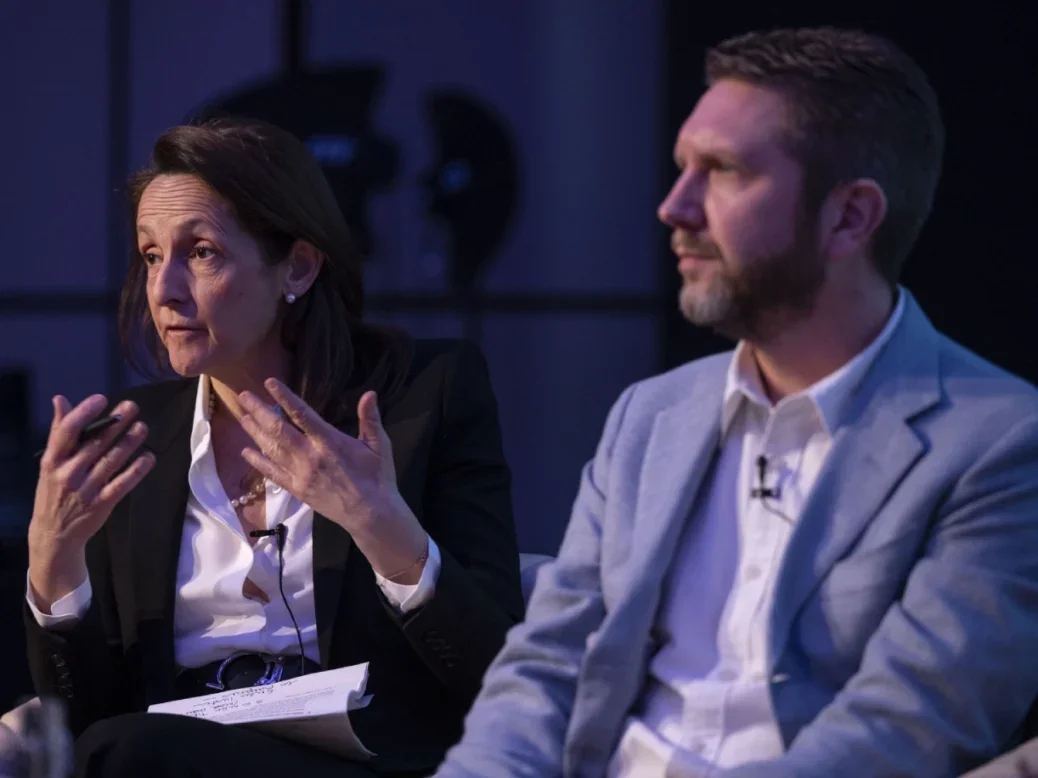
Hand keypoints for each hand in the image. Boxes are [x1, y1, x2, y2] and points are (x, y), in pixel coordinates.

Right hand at [28, 395, 154, 607]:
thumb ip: (59, 431)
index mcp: (52, 461)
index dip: (84, 413)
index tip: (102, 399)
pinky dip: (137, 469)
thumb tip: (60, 399)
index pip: (67, 432)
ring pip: (112, 461)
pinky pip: (123, 483)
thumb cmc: (53, 491)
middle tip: (132, 407)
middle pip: (94, 444)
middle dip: (115, 423)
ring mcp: (86, 490)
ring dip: (130, 442)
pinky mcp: (103, 503)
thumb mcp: (49, 463)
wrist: (55, 534)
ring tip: (142, 427)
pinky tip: (149, 457)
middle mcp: (68, 474)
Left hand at [238, 379, 427, 580]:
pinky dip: (258, 462)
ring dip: (255, 432)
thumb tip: (370, 393)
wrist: (371, 515)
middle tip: (243, 396)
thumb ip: (371, 419)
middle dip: (259, 412)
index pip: (302, 414)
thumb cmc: (378, 477)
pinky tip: (246, 452)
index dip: (285, 397)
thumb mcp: (380, 445)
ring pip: (272, 450)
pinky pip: (273, 474)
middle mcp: (310, 457)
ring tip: (242, 416)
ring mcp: (300, 475)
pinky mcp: (297, 490)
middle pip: (278, 430)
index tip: (269, 383)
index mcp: (329, 442)